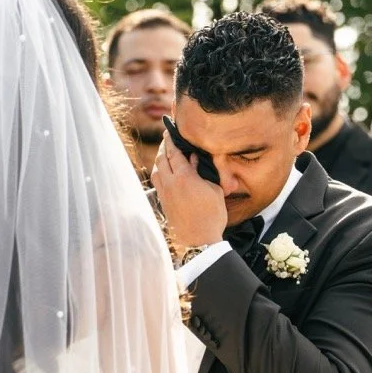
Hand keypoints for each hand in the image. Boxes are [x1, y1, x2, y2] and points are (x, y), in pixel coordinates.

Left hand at [151, 132, 226, 248]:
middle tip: (166, 138)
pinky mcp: (163, 203)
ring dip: (159, 159)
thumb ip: (204, 172)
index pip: (174, 153)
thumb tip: (195, 159)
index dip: (171, 140)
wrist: (199, 241)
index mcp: (184, 178)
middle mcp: (170, 183)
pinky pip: (157, 182)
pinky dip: (159, 172)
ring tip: (164, 154)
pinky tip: (164, 172)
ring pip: (156, 170)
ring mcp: (164, 194)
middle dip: (163, 147)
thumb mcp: (215, 190)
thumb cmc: (212, 216)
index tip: (169, 130)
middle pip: (161, 159)